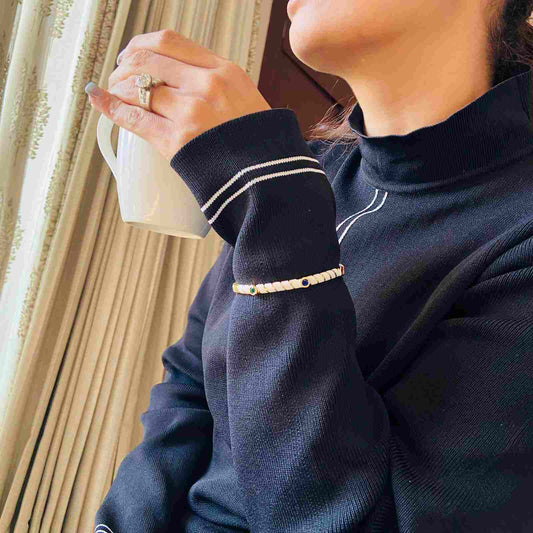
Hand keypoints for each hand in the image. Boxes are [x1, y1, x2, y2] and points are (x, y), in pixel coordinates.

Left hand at [85, 29, 271, 161]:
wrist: (271, 179)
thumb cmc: (259, 144)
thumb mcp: (246, 98)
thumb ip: (215, 84)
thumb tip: (179, 79)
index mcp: (224, 71)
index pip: (169, 41)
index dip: (141, 45)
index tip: (134, 55)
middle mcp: (206, 85)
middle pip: (146, 60)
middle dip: (124, 67)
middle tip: (119, 78)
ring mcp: (191, 113)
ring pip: (136, 88)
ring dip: (117, 89)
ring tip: (115, 95)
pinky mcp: (177, 142)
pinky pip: (133, 117)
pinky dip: (110, 107)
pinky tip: (99, 100)